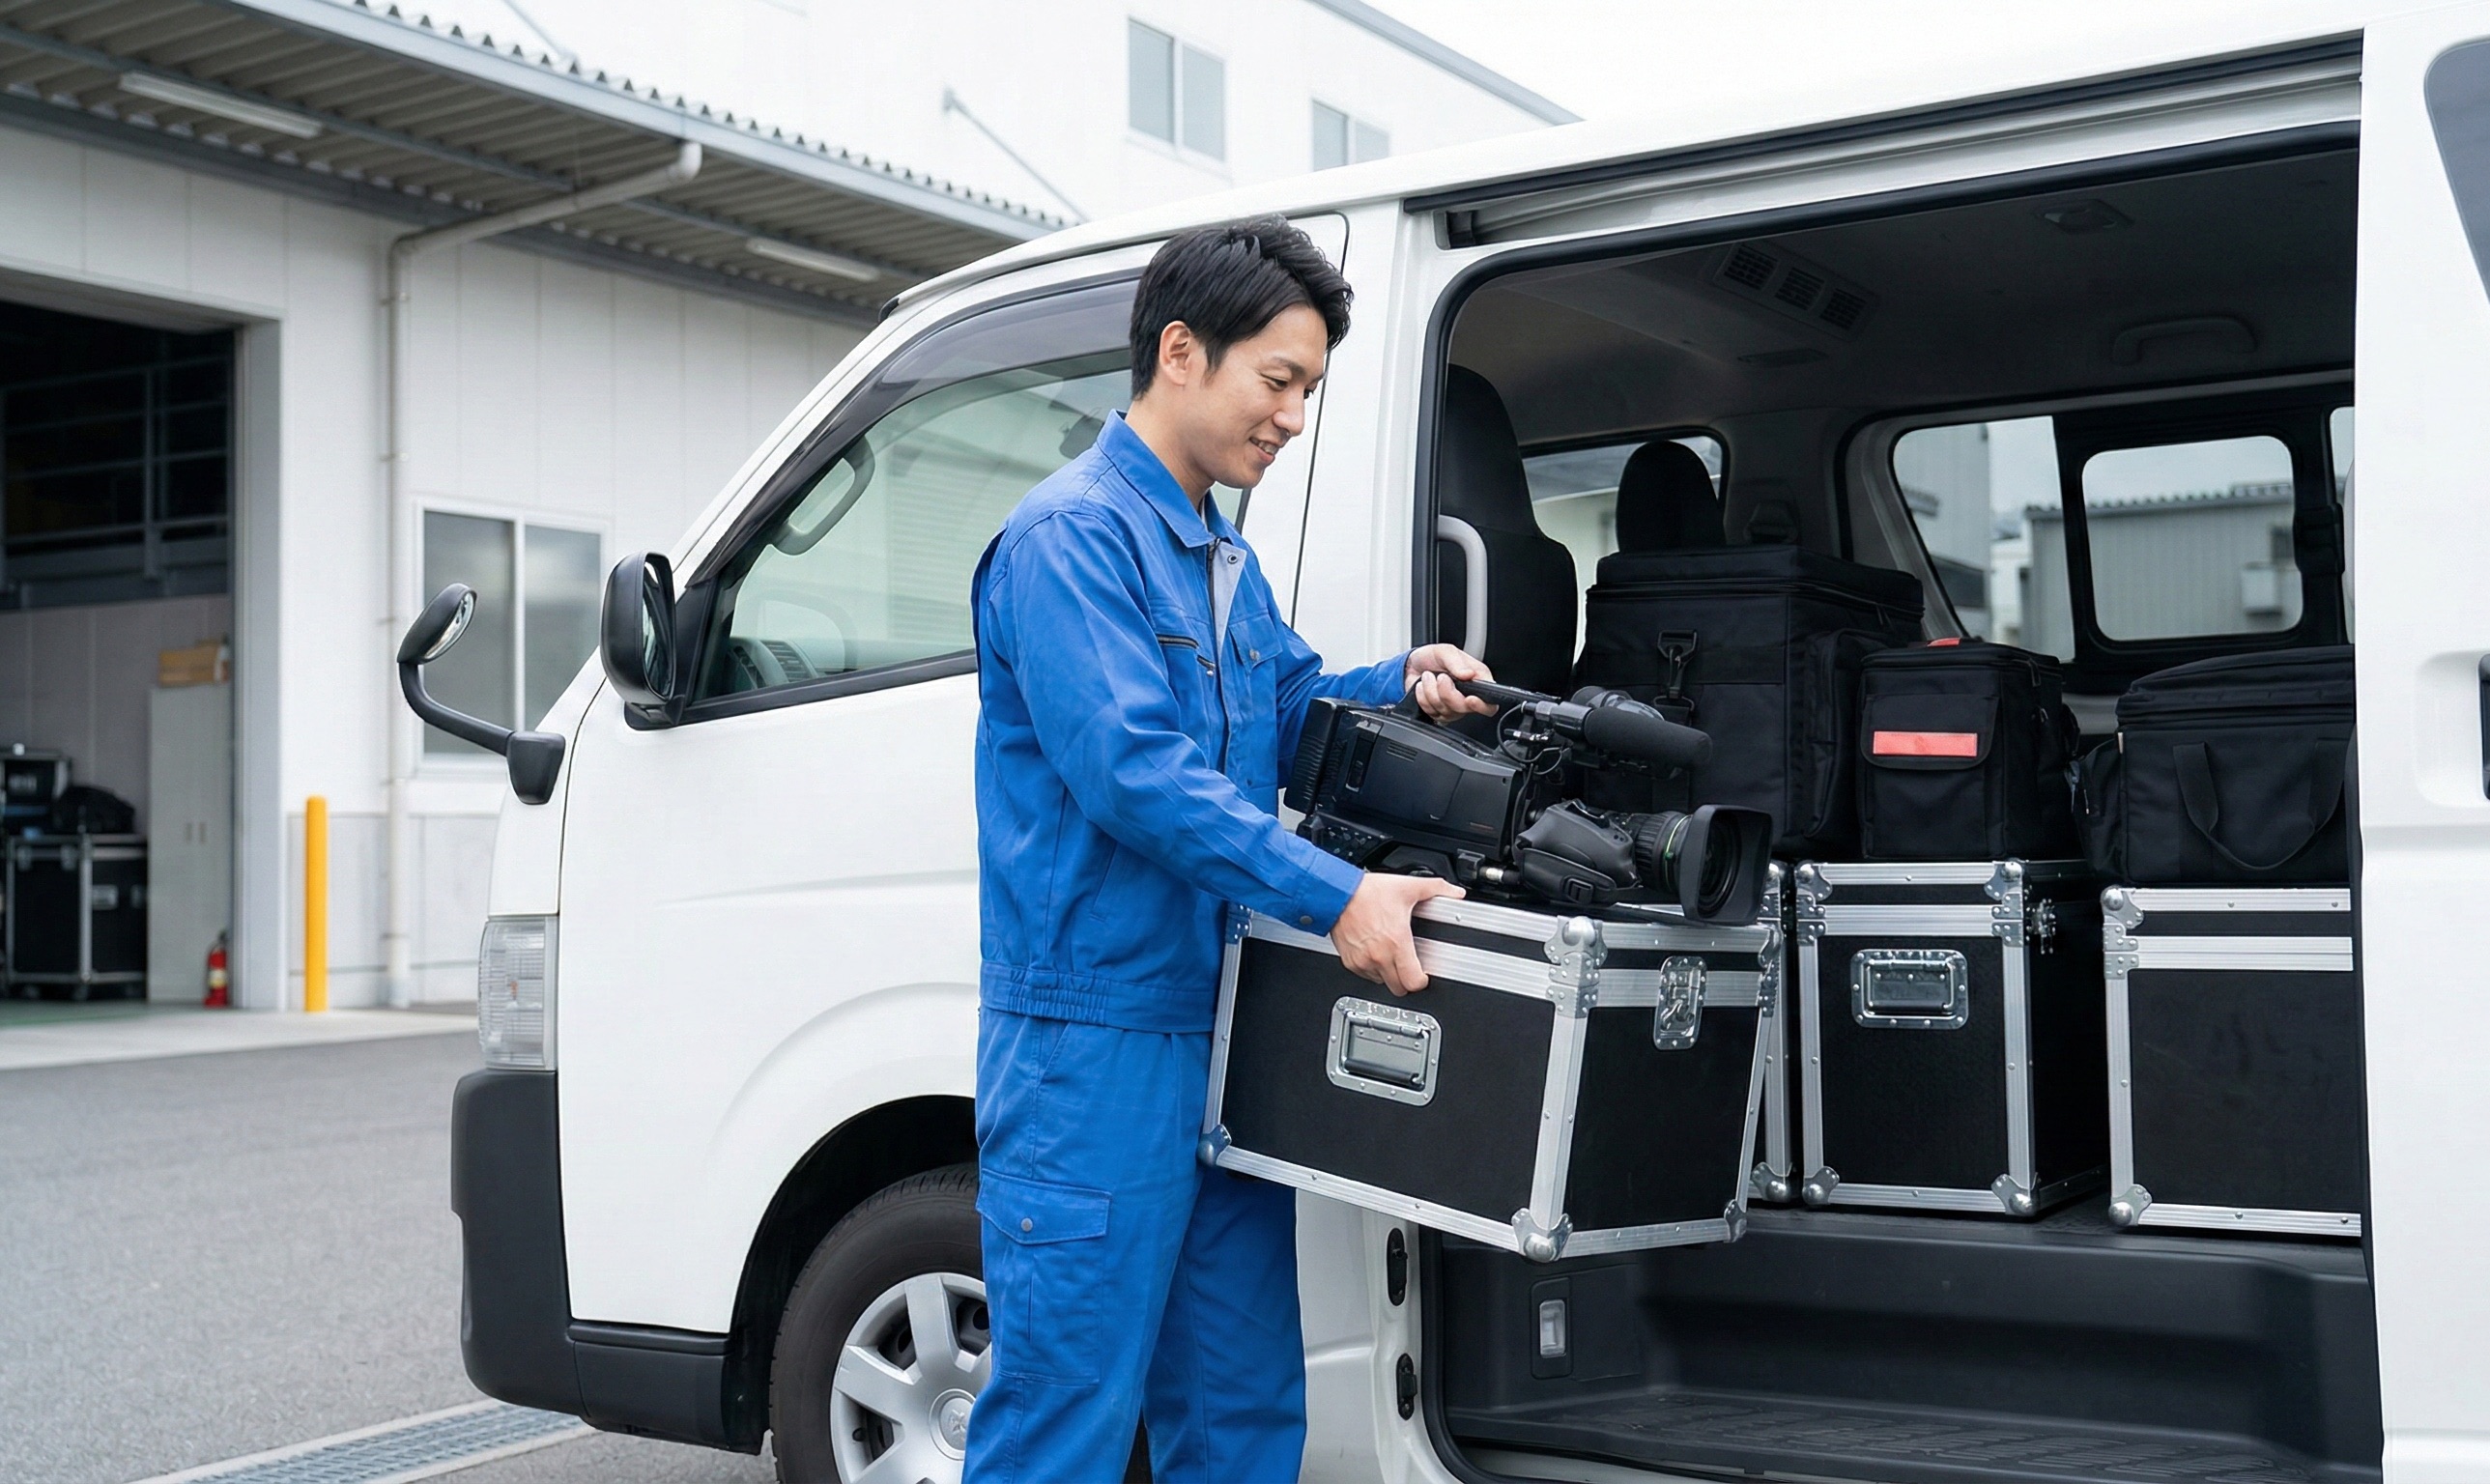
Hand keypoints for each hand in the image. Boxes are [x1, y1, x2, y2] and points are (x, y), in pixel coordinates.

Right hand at [1332, 873, 1465, 995]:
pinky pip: (1365, 975)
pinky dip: (1372, 969)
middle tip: (1409, 967)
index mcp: (1397, 943)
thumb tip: (1455, 892)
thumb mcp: (1407, 886)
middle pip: (1399, 989)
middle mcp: (1379, 957)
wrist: (1337, 893)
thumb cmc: (1367, 892)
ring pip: (1382, 983)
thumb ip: (1436, 888)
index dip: (1422, 981)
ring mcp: (1363, 961)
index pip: (1413, 982)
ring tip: (1391, 956)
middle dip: (1406, 981)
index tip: (1423, 974)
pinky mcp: (1350, 961)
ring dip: (1389, 975)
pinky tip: (1375, 952)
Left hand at [1404, 644, 1498, 721]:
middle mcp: (1467, 697)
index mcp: (1477, 680)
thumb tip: (1469, 674)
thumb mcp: (1445, 651)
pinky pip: (1431, 713)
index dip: (1482, 705)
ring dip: (1431, 692)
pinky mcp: (1438, 713)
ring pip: (1445, 711)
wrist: (1412, 666)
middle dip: (1447, 692)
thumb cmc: (1432, 657)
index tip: (1469, 699)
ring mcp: (1452, 707)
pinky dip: (1423, 698)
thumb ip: (1456, 662)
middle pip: (1463, 708)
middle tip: (1440, 676)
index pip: (1489, 703)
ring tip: (1429, 677)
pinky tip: (1424, 688)